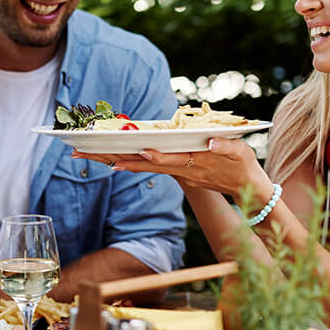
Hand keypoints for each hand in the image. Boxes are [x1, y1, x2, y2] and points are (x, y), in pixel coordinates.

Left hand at [73, 137, 268, 200]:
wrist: (246, 189)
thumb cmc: (244, 167)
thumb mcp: (241, 154)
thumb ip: (228, 147)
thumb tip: (213, 140)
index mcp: (194, 164)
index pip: (168, 161)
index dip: (152, 158)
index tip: (136, 152)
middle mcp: (179, 170)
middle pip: (142, 164)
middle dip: (113, 158)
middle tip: (83, 154)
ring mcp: (175, 171)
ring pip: (140, 165)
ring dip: (112, 160)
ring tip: (85, 154)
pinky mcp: (174, 170)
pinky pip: (146, 165)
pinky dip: (127, 161)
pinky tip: (109, 159)